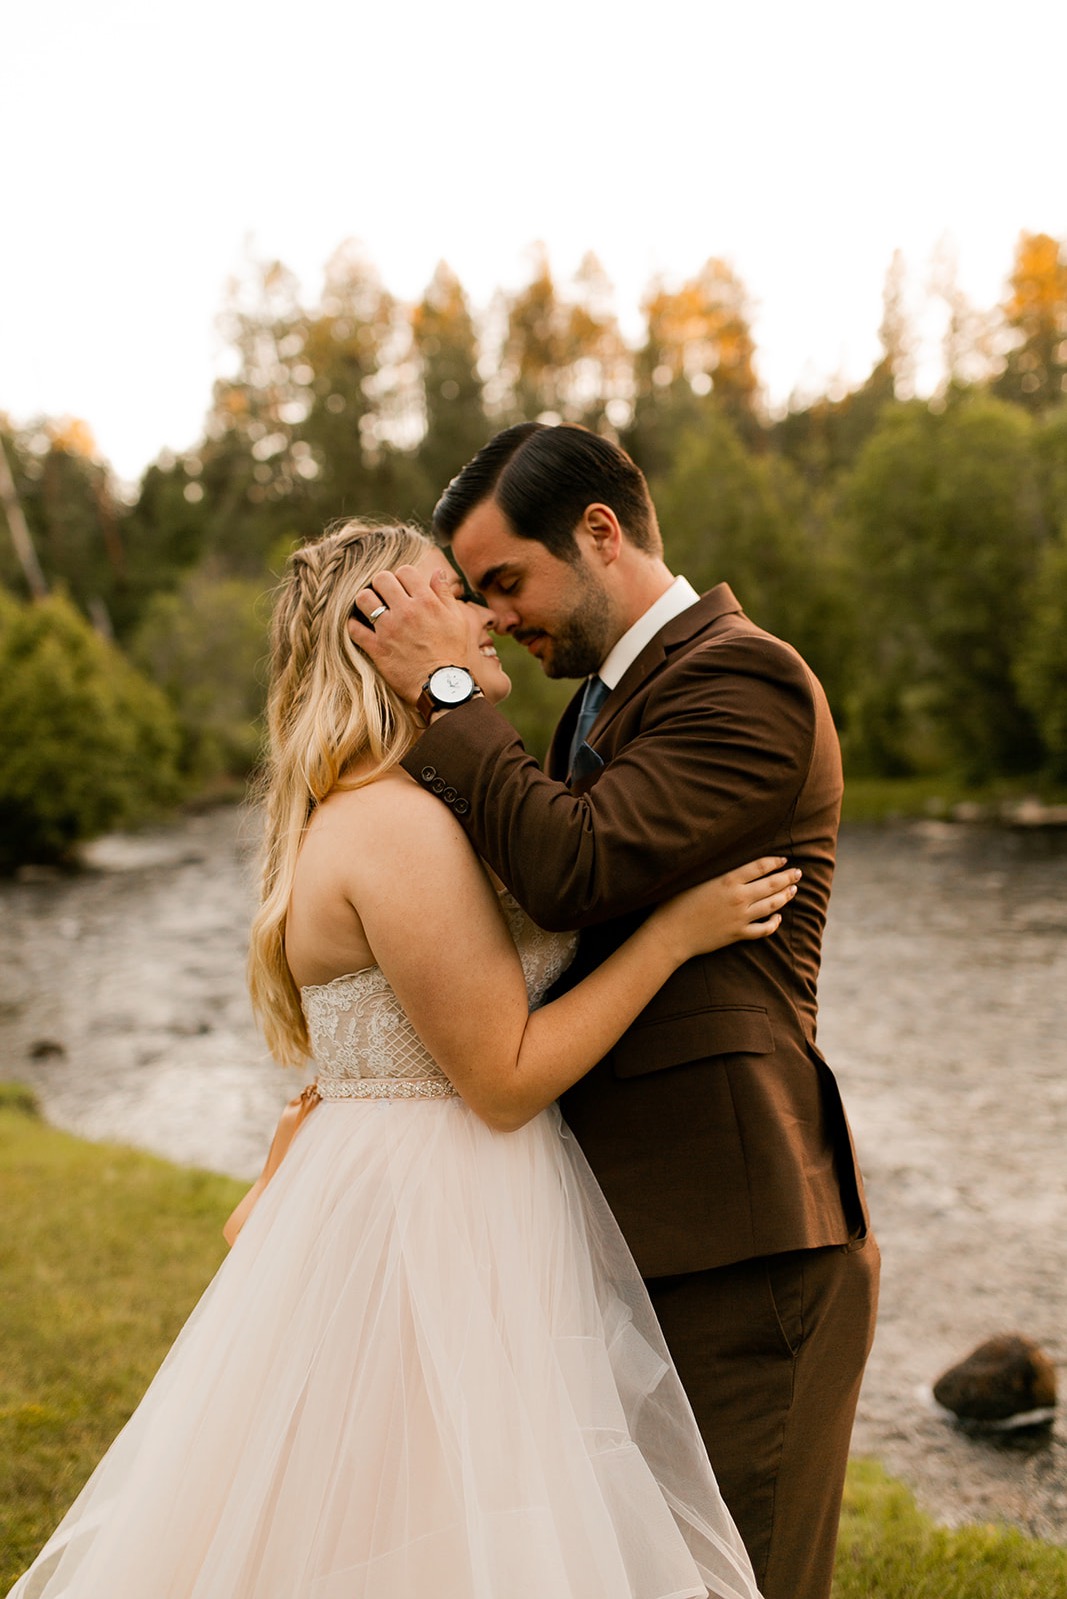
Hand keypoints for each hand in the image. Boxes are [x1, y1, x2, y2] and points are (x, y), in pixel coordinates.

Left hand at [350, 563, 476, 704]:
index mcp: (426, 601)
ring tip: (371, 608)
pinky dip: (354, 625)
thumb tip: (436, 572)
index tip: (403, 588)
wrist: (444, 686)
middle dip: (381, 584)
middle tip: (384, 596)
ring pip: (363, 599)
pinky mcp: (377, 648)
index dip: (402, 577)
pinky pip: (354, 629)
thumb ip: (444, 593)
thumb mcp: (457, 619)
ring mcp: (389, 629)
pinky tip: (360, 626)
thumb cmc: (453, 652)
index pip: (404, 571)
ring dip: (365, 601)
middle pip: (381, 579)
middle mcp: (406, 611)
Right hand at [650, 857, 799, 964]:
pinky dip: (774, 923)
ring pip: (772, 905)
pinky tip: (778, 918)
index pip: (760, 867)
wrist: (671, 934)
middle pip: (771, 885)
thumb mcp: (695, 879)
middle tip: (798, 873)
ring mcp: (740, 917)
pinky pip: (763, 929)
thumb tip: (732, 864)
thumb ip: (716, 871)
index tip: (784, 860)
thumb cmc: (675, 903)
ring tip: (794, 890)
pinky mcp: (738, 934)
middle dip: (788, 878)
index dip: (775, 862)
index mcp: (728, 880)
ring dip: (786, 896)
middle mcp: (739, 897)